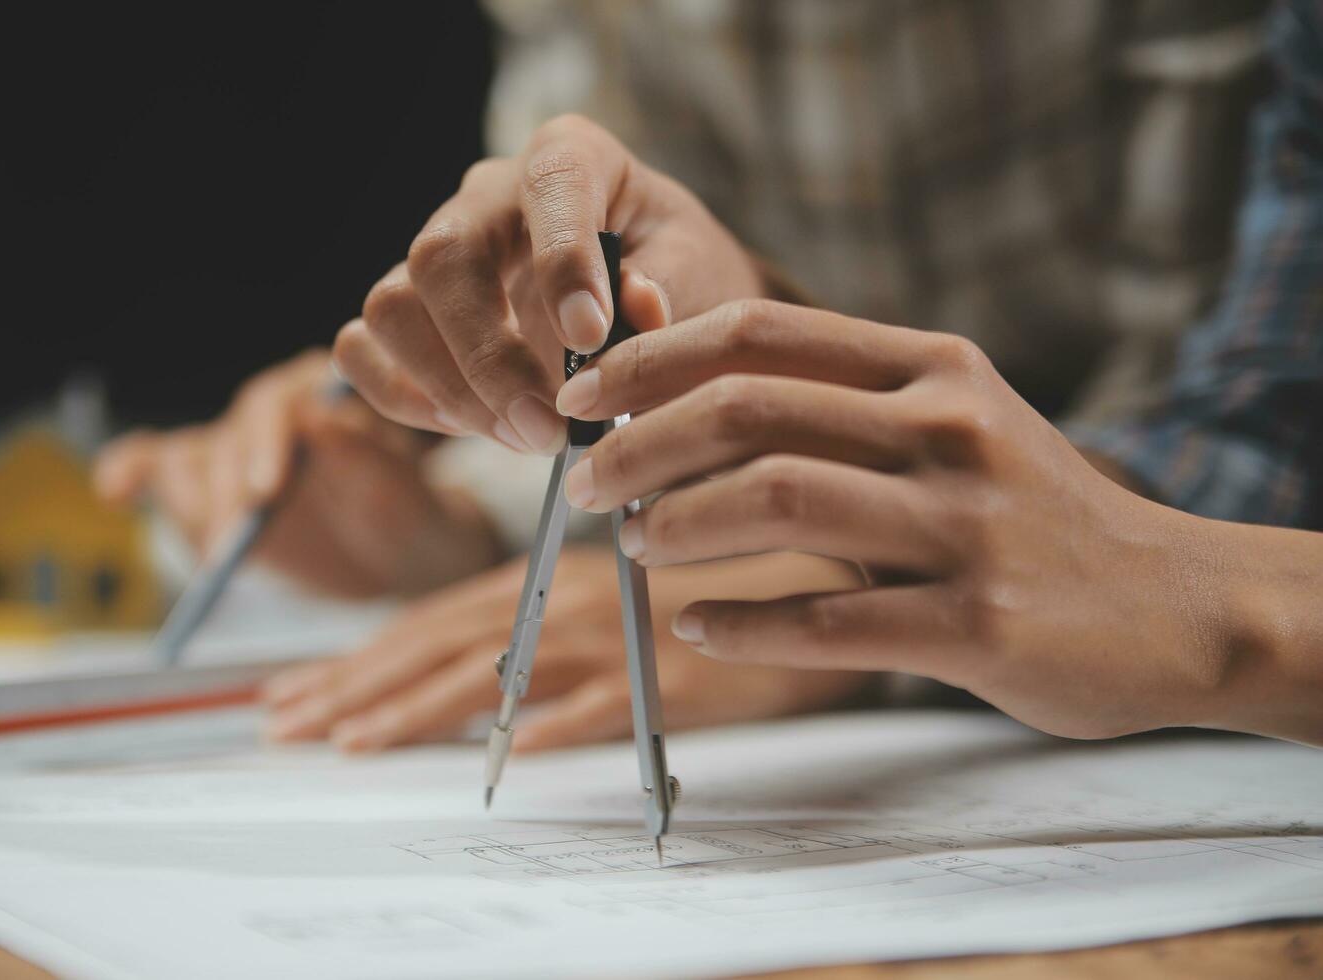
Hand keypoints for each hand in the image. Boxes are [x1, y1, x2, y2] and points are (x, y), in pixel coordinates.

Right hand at [94, 349, 502, 597]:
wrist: (401, 554)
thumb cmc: (412, 518)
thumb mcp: (405, 497)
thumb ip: (368, 460)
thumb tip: (322, 420)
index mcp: (322, 396)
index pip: (277, 407)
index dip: (264, 448)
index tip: (265, 494)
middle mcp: (270, 412)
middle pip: (224, 438)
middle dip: (225, 495)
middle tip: (235, 545)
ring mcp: (232, 446)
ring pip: (185, 459)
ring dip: (187, 506)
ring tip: (213, 553)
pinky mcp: (207, 485)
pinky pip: (156, 465)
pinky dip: (130, 472)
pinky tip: (116, 491)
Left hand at [262, 548, 868, 750]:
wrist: (801, 573)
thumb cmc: (694, 589)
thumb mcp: (602, 602)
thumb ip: (535, 630)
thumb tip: (473, 685)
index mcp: (538, 583)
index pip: (427, 623)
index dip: (355, 656)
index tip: (294, 688)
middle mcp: (556, 604)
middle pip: (438, 647)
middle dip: (354, 685)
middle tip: (285, 721)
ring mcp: (606, 639)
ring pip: (495, 676)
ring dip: (416, 710)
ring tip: (350, 744)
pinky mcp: (661, 678)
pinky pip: (597, 707)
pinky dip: (547, 730)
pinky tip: (498, 759)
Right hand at [333, 114, 764, 454]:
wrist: (661, 311)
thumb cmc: (680, 282)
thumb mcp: (699, 277)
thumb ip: (670, 289)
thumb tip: (634, 308)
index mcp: (572, 159)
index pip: (551, 182)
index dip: (561, 260)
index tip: (590, 335)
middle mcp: (489, 195)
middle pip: (442, 256)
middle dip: (490, 358)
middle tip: (547, 431)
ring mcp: (438, 252)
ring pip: (390, 306)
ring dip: (450, 389)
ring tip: (525, 437)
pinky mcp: (408, 311)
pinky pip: (361, 350)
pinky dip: (408, 400)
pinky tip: (476, 427)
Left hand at [553, 300, 1280, 741]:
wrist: (1173, 604)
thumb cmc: (1024, 510)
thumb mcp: (947, 423)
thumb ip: (831, 403)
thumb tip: (669, 389)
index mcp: (933, 367)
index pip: (759, 333)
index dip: (650, 360)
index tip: (582, 398)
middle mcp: (949, 429)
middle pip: (750, 408)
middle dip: (639, 445)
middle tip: (585, 486)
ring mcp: (967, 526)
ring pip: (779, 500)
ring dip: (678, 524)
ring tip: (636, 547)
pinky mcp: (979, 625)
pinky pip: (827, 622)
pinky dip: (743, 624)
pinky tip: (700, 626)